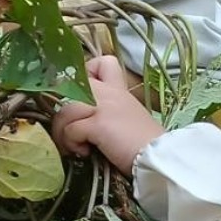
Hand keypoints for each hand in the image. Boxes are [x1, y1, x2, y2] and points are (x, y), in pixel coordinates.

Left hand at [51, 56, 164, 172]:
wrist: (158, 158)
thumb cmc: (148, 144)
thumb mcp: (131, 118)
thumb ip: (113, 112)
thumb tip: (91, 123)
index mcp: (119, 90)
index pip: (101, 63)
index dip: (84, 74)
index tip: (82, 95)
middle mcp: (109, 93)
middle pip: (70, 85)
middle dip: (62, 107)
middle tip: (68, 127)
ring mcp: (103, 107)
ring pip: (65, 110)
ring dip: (63, 131)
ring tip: (74, 146)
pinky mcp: (97, 125)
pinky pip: (71, 130)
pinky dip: (72, 144)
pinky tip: (85, 152)